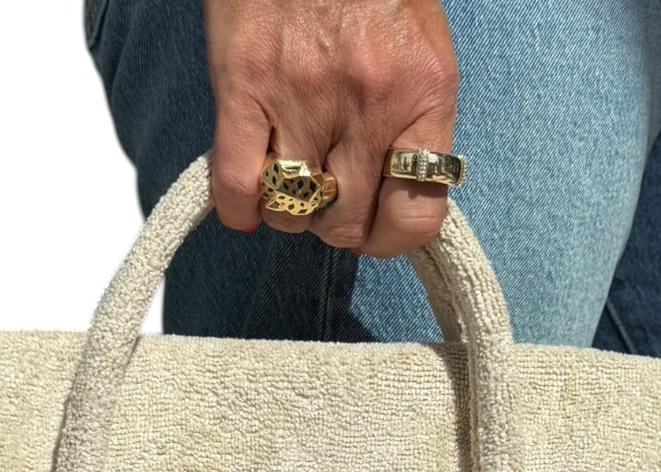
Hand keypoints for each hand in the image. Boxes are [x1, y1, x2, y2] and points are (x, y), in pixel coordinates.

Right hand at [203, 0, 459, 256]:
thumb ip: (414, 118)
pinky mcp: (243, 86)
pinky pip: (237, 187)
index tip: (376, 226)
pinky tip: (246, 197)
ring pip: (293, 213)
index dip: (391, 237)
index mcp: (424, 91)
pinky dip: (240, 208)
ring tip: (289, 177)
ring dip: (289, 210)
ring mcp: (302, 98)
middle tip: (328, 198)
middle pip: (346, 225)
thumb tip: (397, 192)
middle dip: (335, 225)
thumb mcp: (418, 44)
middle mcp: (368, 103)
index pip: (417, 216)